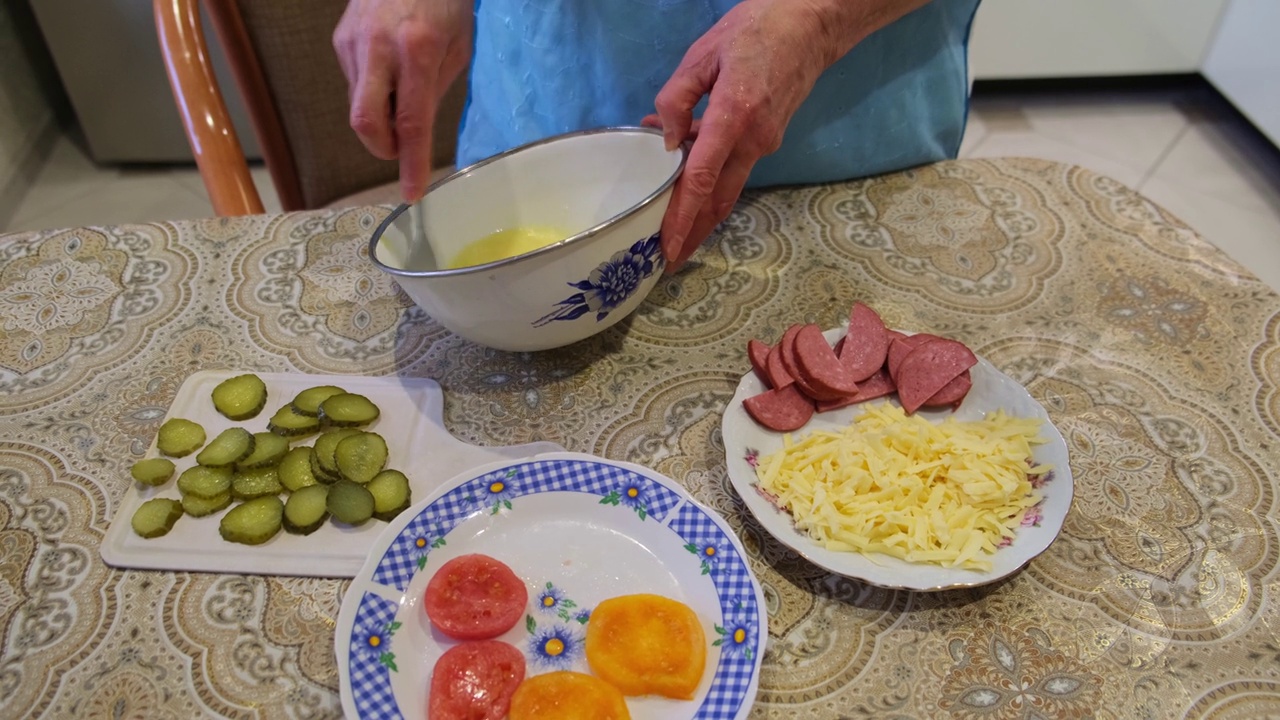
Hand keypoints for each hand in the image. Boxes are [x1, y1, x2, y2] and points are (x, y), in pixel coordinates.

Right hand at [333, 0, 472, 202]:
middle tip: (401, 148)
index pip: (411, 123)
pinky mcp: (340, 39)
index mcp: (418, 50)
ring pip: (358, 106)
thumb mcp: (459, 48)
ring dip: (381, 116)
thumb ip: (436, 91)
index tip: (411, 192)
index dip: (411, 163)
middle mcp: (380, 47)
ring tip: (403, 90)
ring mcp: (353, 42)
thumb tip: (416, 132)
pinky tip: (390, 70)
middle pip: (365, 123)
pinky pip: (354, 84)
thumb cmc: (446, 3)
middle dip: (383, 149)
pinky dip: (373, 92)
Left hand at [647, 0, 929, 270]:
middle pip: (718, 200)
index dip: (683, 216)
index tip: (668, 245)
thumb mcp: (703, 53)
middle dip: (693, 233)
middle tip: (667, 260)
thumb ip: (677, 98)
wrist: (811, 25)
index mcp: (735, 114)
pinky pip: (734, 168)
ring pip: (728, 189)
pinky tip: (684, 178)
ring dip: (702, 215)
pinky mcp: (768, 140)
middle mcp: (753, 139)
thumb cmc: (757, 30)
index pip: (703, 178)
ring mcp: (765, 143)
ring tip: (675, 235)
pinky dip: (711, 182)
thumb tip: (664, 139)